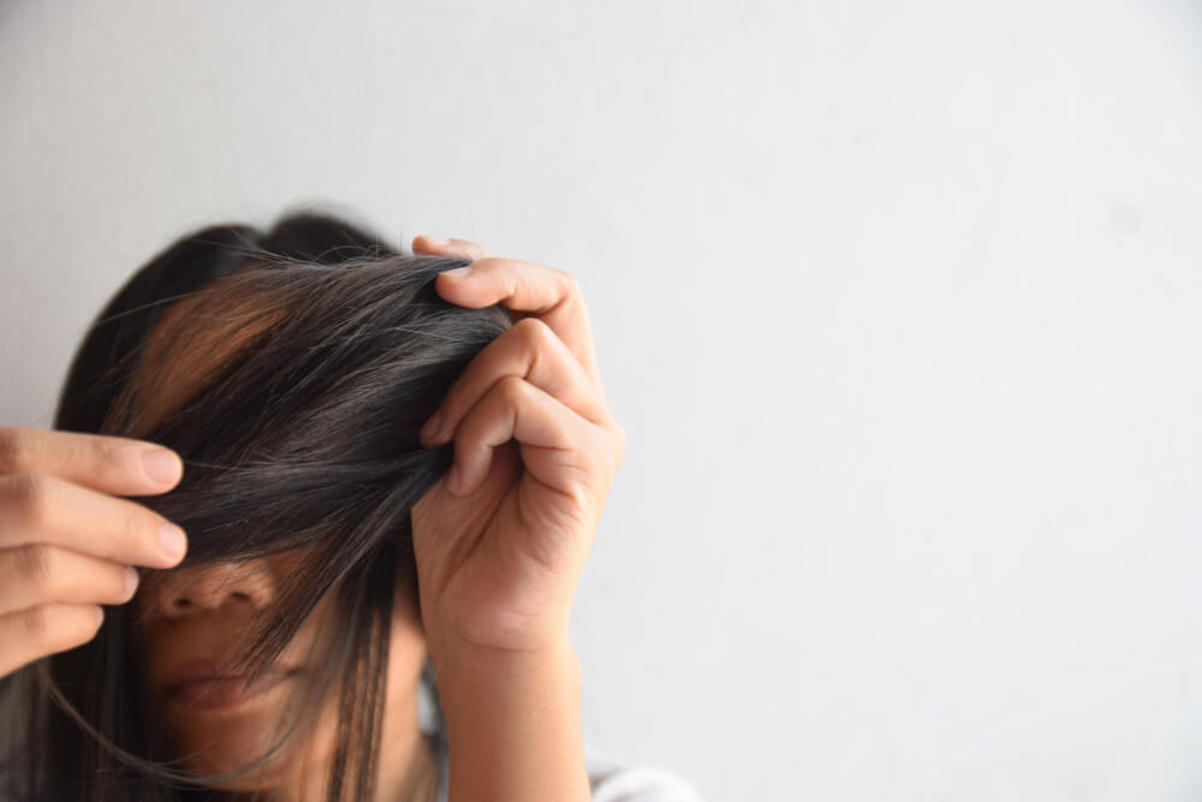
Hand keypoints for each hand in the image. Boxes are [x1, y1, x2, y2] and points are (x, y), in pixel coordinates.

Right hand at [0, 426, 187, 677]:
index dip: (102, 458)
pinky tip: (87, 615)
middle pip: (37, 504)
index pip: (20, 452)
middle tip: (170, 544)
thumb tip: (154, 474)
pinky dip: (77, 621)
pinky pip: (30, 632)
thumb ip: (46, 487)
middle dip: (120, 523)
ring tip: (123, 581)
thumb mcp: (2, 507)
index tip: (168, 470)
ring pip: (41, 570)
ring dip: (104, 576)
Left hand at [408, 237, 626, 666]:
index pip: (548, 294)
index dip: (493, 263)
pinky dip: (477, 427)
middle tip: (435, 296)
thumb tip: (426, 294)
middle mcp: (587, 401)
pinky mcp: (589, 465)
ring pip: (530, 346)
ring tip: (438, 441)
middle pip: (559, 294)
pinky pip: (525, 404)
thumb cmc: (458, 530)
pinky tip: (460, 471)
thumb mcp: (446, 428)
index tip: (428, 252)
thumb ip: (453, 370)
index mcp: (558, 388)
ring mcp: (595, 431)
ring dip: (463, 385)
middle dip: (491, 277)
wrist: (476, 617)